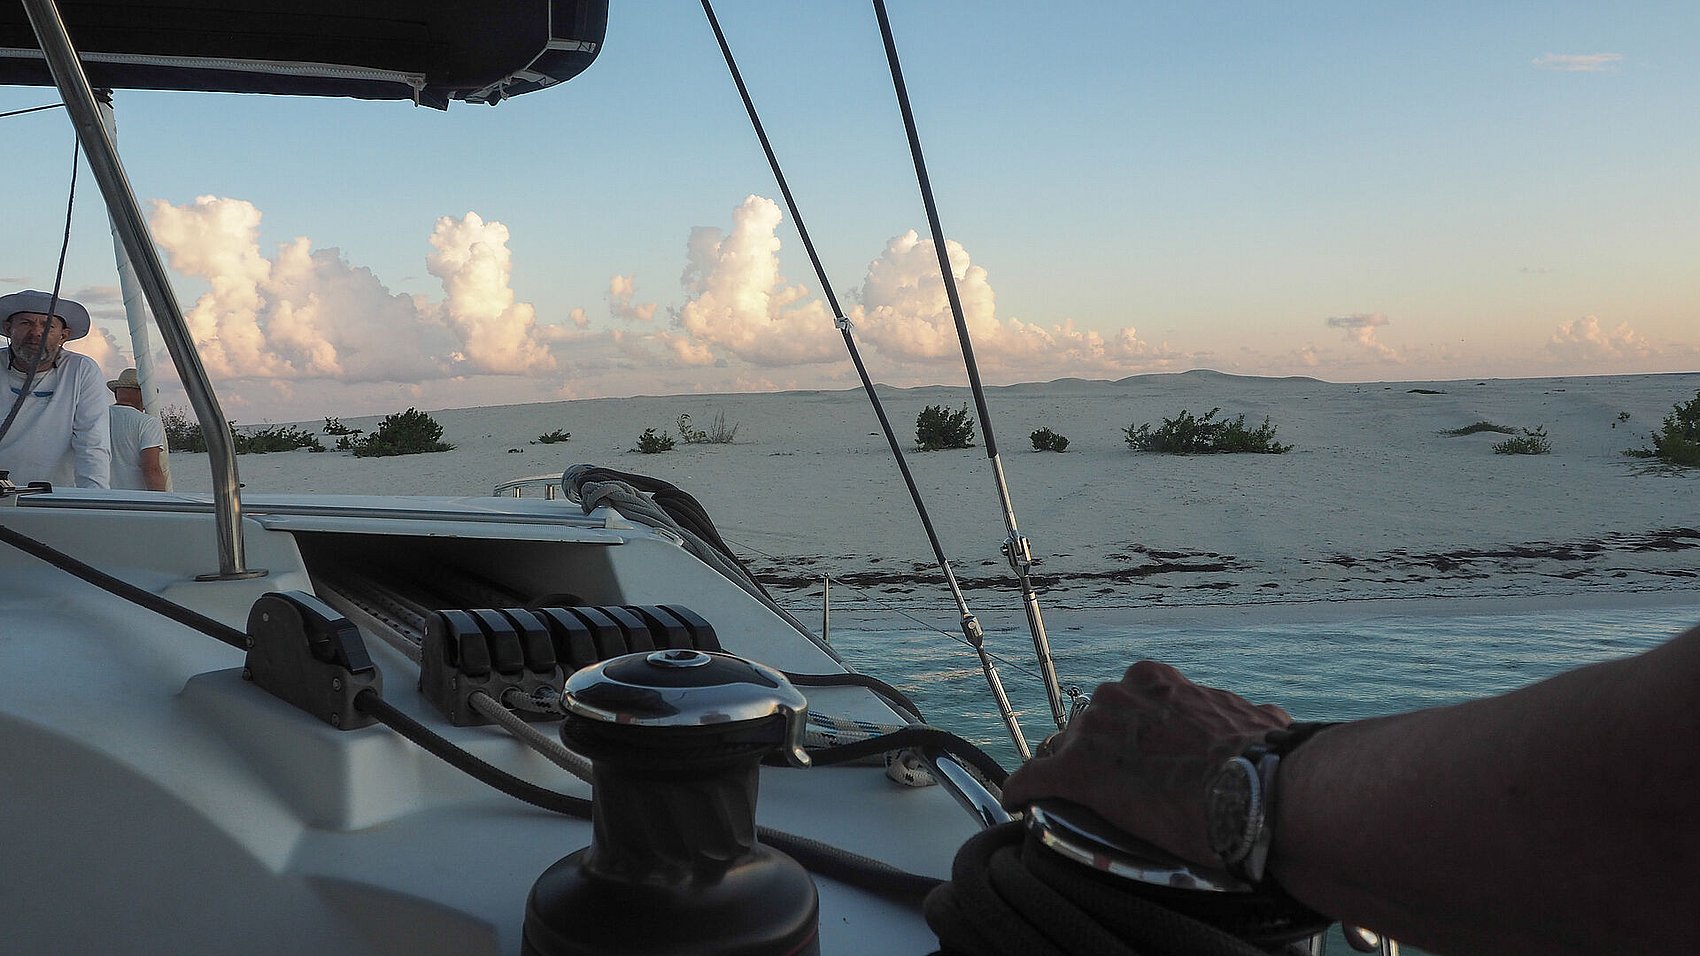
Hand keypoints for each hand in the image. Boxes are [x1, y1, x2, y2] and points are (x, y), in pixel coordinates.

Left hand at [1000, 660, 1289, 867]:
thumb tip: (1269, 718)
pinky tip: (1019, 804)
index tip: (1135, 754)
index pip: (1124, 702)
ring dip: (1065, 773)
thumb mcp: (1259, 722)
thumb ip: (1250, 716)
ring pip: (1061, 752)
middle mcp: (1117, 696)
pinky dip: (1024, 793)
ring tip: (1074, 801)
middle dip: (1096, 751)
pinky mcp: (1074, 772)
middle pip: (1089, 725)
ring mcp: (1092, 732)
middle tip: (1116, 786)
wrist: (1257, 790)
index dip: (1125, 732)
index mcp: (1155, 681)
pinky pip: (1031, 781)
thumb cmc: (1263, 759)